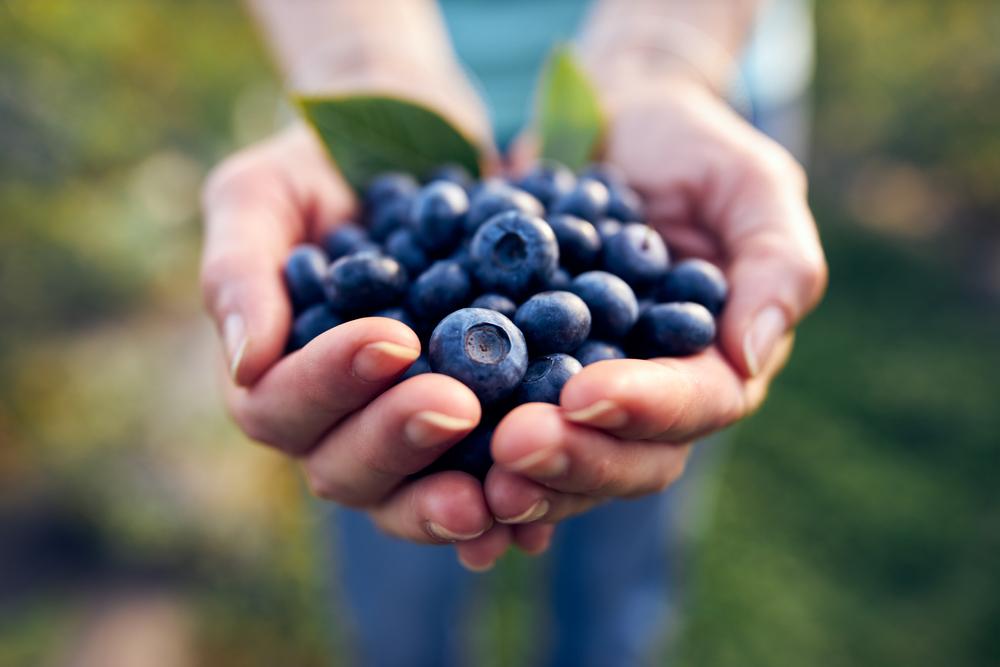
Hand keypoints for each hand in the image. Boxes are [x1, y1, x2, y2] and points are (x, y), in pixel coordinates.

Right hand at [201, 117, 554, 565]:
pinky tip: (538, 509)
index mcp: (274, 373)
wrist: (423, 149)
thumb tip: (244, 362)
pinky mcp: (474, 433)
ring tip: (496, 491)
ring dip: (448, 498)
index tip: (393, 339)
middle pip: (345, 469)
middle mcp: (336, 422)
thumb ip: (240, 267)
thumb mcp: (265, 192)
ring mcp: (404, 434)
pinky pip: (482, 483)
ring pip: (409, 496)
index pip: (279, 406)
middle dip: (398, 439)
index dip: (330, 383)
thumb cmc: (324, 169)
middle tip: (458, 406)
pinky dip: (506, 502)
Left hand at [471, 75, 826, 565]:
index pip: (695, 404)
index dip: (643, 408)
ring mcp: (584, 394)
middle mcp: (652, 397)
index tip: (585, 394)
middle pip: (626, 456)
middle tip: (512, 446)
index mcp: (715, 362)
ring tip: (469, 473)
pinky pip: (500, 426)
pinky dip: (470, 458)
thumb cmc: (692, 146)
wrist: (608, 125)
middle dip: (572, 457)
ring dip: (519, 475)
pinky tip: (434, 472)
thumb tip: (751, 356)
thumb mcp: (750, 183)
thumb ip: (776, 263)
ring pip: (562, 460)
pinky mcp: (524, 379)